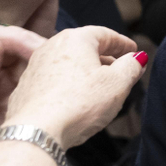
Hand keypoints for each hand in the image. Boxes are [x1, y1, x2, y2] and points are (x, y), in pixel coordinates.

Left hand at [0, 25, 44, 165]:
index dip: (19, 38)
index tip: (40, 51)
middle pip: (9, 47)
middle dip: (34, 48)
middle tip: (56, 61)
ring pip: (19, 63)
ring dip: (39, 64)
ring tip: (58, 73)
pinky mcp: (4, 103)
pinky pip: (23, 83)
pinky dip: (38, 80)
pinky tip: (51, 87)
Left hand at [3, 25, 144, 147]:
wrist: (37, 130)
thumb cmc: (79, 104)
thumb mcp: (117, 84)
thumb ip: (131, 67)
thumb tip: (137, 59)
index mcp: (76, 39)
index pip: (105, 34)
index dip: (123, 43)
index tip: (133, 51)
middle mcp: (52, 45)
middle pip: (85, 46)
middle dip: (105, 57)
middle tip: (120, 69)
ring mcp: (36, 65)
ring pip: (68, 63)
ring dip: (86, 71)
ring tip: (100, 86)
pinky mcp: (27, 86)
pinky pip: (54, 79)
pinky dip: (69, 83)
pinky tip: (76, 99)